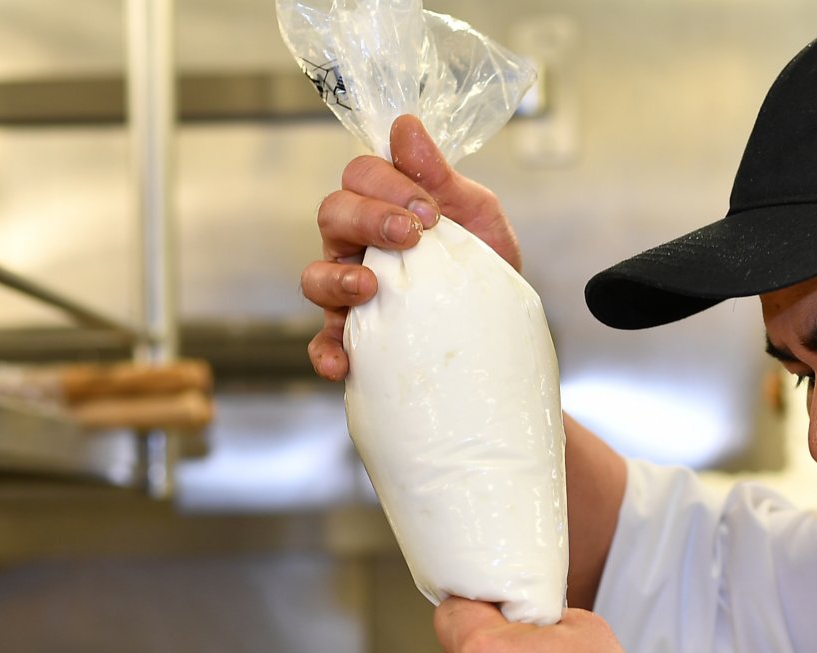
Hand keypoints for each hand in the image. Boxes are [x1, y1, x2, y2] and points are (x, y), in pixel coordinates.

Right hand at [304, 114, 523, 380]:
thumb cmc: (484, 261)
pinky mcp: (354, 339)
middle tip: (409, 236)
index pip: (360, 175)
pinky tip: (342, 362)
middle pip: (332, 214)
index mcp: (382, 205)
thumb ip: (441, 175)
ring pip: (314, 277)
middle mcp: (356, 244)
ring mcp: (350, 292)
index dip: (388, 184)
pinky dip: (325, 352)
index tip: (429, 210)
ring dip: (336, 279)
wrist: (502, 324)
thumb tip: (406, 126)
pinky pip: (322, 344)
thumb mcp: (475, 213)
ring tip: (370, 288)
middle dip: (367, 219)